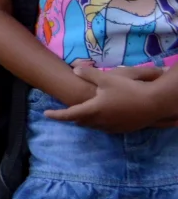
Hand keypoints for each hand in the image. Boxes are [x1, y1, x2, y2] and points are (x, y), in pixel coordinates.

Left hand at [56, 66, 177, 131]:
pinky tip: (104, 114)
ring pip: (93, 125)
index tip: (45, 114)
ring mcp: (112, 127)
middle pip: (81, 121)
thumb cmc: (128, 90)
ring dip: (87, 119)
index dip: (56, 115)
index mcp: (92, 110)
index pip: (69, 114)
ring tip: (84, 112)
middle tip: (67, 110)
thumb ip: (89, 74)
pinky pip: (106, 127)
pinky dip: (100, 121)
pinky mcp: (122, 129)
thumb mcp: (106, 78)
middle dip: (73, 116)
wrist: (153, 103)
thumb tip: (75, 70)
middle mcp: (100, 122)